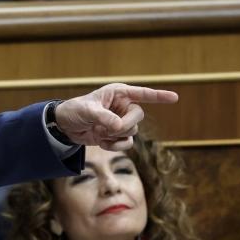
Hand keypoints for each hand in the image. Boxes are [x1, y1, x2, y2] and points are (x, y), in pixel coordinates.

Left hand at [54, 83, 177, 150]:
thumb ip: (104, 117)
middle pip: (138, 117)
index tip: (175, 98)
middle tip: (107, 128)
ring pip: (133, 132)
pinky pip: (127, 143)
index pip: (142, 94)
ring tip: (100, 132)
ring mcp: (121, 121)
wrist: (64, 127)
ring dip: (116, 136)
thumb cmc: (74, 111)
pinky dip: (115, 146)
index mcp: (118, 93)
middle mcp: (123, 106)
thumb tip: (119, 126)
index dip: (159, 96)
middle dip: (124, 125)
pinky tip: (101, 142)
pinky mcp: (117, 135)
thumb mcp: (87, 111)